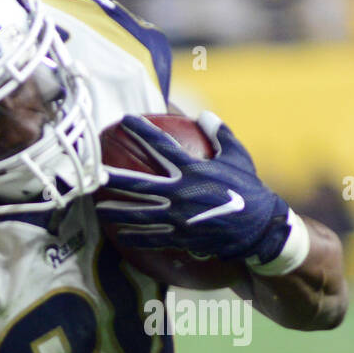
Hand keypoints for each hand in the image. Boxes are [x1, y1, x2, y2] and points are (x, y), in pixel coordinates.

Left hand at [95, 113, 293, 264]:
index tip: (124, 121)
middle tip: (95, 174)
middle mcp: (182, 193)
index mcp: (194, 169)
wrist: (258, 227)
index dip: (142, 131)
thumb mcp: (237, 155)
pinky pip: (152, 238)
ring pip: (140, 214)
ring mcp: (179, 217)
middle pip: (140, 184)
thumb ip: (219, 134)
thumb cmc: (247, 187)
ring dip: (116, 211)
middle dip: (115, 179)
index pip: (161, 145)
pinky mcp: (181, 237)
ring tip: (98, 208)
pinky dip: (135, 237)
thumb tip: (203, 114)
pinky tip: (119, 235)